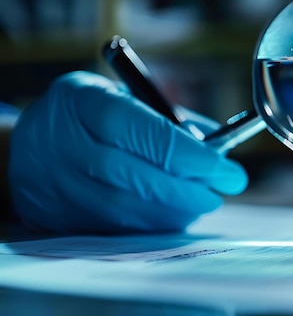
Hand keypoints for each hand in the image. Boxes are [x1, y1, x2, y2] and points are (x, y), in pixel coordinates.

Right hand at [8, 71, 247, 233]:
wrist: (31, 140)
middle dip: (186, 191)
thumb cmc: (92, 114)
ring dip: (170, 212)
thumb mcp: (128, 98)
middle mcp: (63, 141)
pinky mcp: (51, 214)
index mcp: (85, 101)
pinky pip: (108, 228)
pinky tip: (170, 217)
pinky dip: (147, 226)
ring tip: (197, 205)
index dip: (191, 156)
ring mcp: (52, 182)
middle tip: (217, 194)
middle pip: (133, 176)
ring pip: (121, 208)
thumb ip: (173, 122)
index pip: (144, 131)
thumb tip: (221, 151)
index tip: (228, 170)